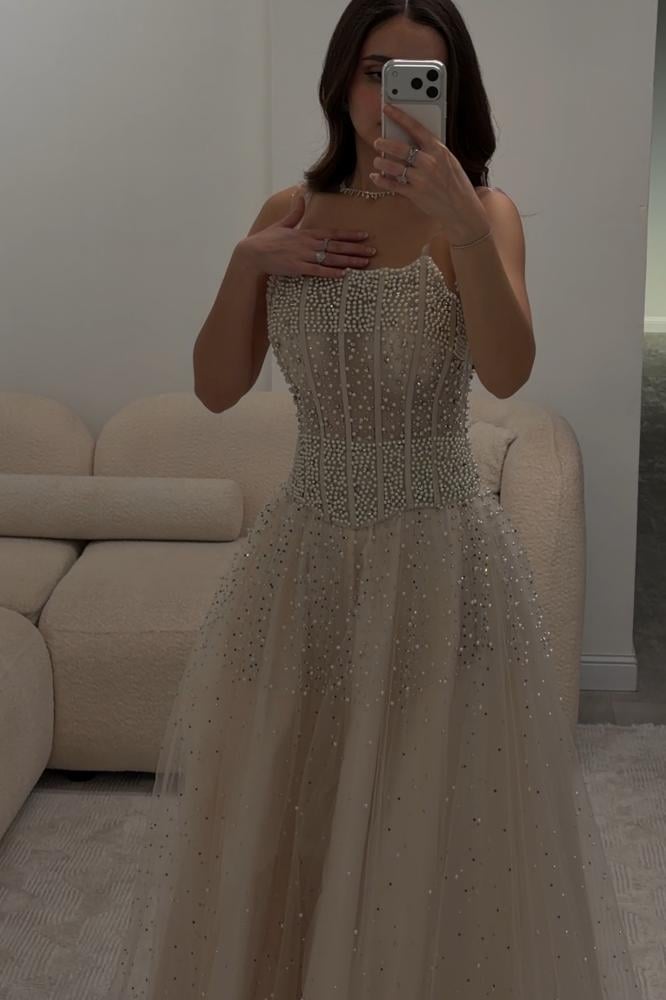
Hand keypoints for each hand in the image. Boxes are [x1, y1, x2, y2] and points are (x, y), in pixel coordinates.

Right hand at [242, 193, 376, 277]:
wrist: (253, 253)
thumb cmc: (267, 239)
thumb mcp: (283, 224)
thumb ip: (295, 212)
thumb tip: (300, 194)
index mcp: (306, 233)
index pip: (333, 233)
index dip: (350, 235)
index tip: (365, 235)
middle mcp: (308, 243)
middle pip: (337, 246)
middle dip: (356, 248)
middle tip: (372, 251)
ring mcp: (303, 256)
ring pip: (331, 258)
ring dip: (349, 261)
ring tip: (364, 263)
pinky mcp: (297, 268)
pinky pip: (318, 271)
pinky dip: (331, 272)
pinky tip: (344, 274)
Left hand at [371, 104, 489, 245]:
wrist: (461, 206)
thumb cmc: (455, 182)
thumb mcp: (448, 160)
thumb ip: (431, 150)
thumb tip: (410, 140)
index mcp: (438, 149)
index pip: (415, 127)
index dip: (399, 116)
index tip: (387, 108)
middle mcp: (429, 162)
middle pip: (400, 148)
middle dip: (384, 143)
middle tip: (377, 141)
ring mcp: (421, 179)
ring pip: (393, 166)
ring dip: (381, 162)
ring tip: (377, 161)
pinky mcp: (415, 194)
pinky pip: (393, 185)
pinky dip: (381, 180)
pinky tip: (376, 176)